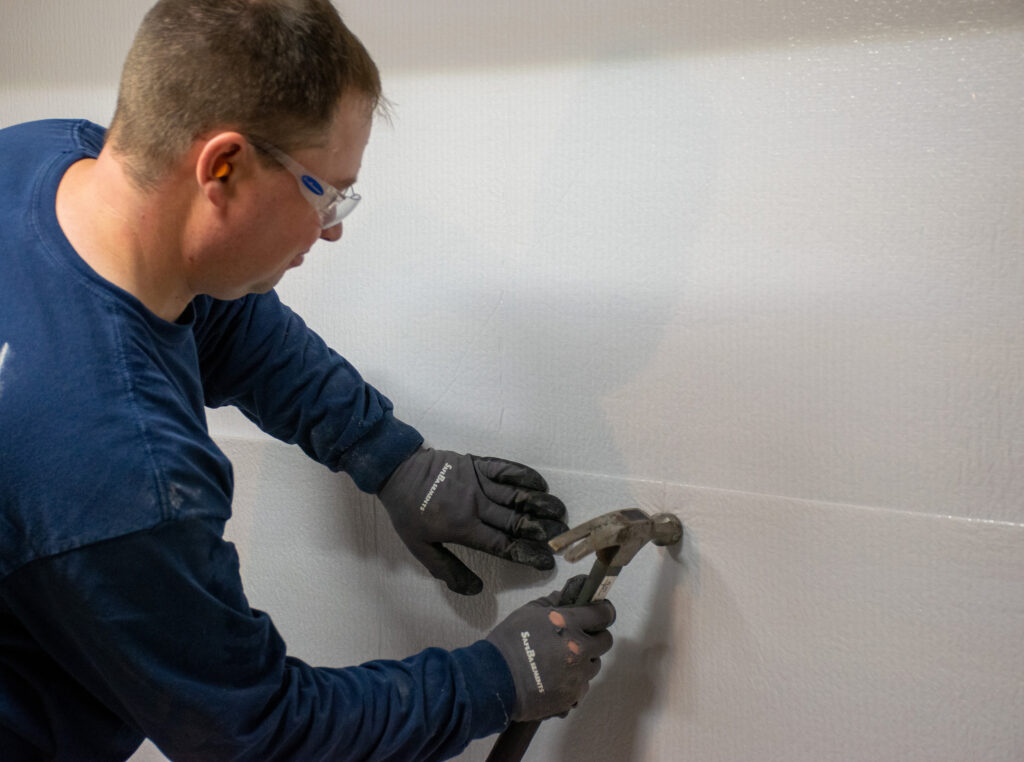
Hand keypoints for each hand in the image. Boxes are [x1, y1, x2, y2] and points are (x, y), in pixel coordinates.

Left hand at [377, 448, 568, 594]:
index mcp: (462, 527)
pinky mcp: (477, 464)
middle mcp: (475, 504)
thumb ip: (448, 570)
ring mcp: (478, 481)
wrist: (397, 471)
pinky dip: (524, 475)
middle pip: (516, 520)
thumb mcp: (419, 548)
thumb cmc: (408, 512)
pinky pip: (505, 468)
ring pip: (516, 495)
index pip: (502, 545)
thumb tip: (475, 590)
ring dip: (540, 504)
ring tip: (560, 513)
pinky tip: (540, 484)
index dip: (527, 554)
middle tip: (562, 538)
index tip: (546, 562)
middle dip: (542, 531)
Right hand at [487, 575, 614, 720]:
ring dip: (585, 660)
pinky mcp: (572, 696)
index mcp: (569, 625)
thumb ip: (552, 602)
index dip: (603, 611)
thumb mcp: (528, 612)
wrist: (495, 680)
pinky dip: (575, 680)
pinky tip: (558, 677)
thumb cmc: (509, 642)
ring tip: (564, 660)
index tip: (600, 612)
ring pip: (595, 664)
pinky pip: (583, 685)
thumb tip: (567, 597)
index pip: (604, 613)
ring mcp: (577, 675)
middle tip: (579, 637)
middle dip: (595, 636)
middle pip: (605, 640)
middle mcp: (579, 650)